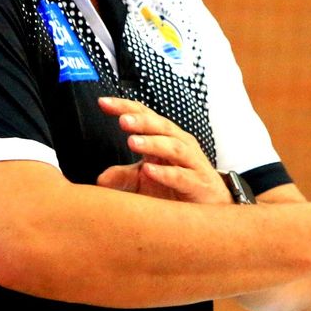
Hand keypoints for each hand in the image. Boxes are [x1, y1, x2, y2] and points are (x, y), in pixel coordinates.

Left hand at [95, 97, 229, 204]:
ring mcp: (191, 163)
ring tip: (132, 142)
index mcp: (164, 138)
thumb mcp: (144, 181)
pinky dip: (166, 173)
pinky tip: (150, 170)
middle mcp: (179, 144)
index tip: (102, 102)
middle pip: (160, 126)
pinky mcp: (199, 183)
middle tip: (122, 120)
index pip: (144, 115)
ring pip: (173, 147)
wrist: (210, 208)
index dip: (125, 107)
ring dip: (153, 143)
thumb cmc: (177, 188)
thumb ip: (123, 176)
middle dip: (141, 121)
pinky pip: (182, 176)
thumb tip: (100, 179)